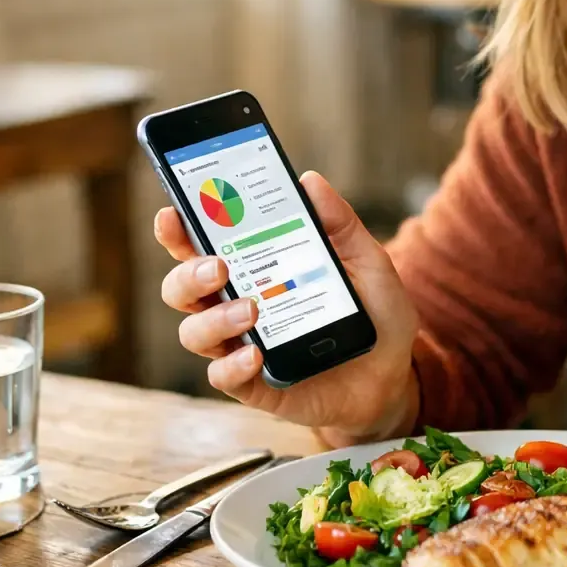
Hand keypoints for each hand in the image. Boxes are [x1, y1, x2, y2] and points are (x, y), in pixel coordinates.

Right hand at [156, 171, 418, 442]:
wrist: (393, 375)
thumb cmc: (373, 313)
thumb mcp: (368, 262)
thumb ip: (339, 224)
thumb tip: (309, 182)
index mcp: (254, 267)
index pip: (201, 244)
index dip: (179, 230)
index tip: (173, 214)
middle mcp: (237, 304)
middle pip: (182, 287)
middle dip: (188, 274)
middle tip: (219, 266)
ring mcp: (242, 345)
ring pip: (194, 332)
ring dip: (212, 319)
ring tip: (250, 310)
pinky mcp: (255, 384)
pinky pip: (223, 377)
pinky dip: (232, 366)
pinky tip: (256, 356)